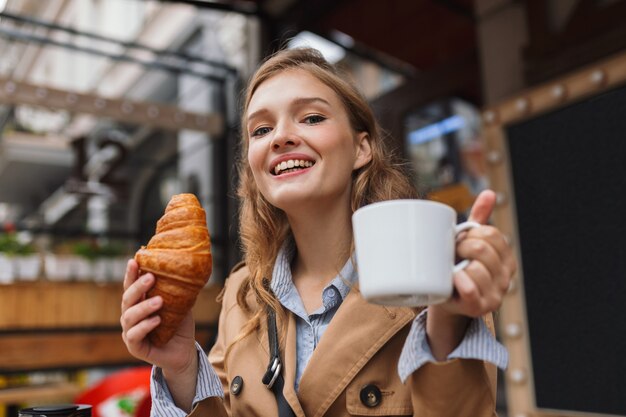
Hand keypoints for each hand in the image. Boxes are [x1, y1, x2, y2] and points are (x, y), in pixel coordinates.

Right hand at [120, 259, 196, 375]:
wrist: (184, 352)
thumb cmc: (179, 326)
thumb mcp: (179, 305)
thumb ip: (176, 291)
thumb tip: (183, 269)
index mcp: (138, 304)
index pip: (131, 286)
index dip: (131, 274)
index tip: (134, 260)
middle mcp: (131, 316)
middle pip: (127, 299)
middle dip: (137, 287)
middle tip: (150, 278)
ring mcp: (130, 332)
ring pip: (129, 316)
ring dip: (144, 307)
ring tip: (160, 301)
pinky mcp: (135, 347)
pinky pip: (134, 335)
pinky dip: (145, 326)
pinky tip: (157, 320)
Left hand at [439, 189, 516, 317]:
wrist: (440, 297)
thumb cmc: (455, 265)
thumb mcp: (467, 242)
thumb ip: (478, 220)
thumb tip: (489, 192)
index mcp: (506, 258)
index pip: (492, 234)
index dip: (472, 233)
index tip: (460, 240)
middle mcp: (505, 277)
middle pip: (483, 249)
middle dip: (462, 247)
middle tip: (453, 255)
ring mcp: (494, 295)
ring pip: (476, 269)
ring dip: (457, 266)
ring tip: (451, 270)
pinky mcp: (478, 308)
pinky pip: (470, 290)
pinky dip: (460, 282)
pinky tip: (454, 279)